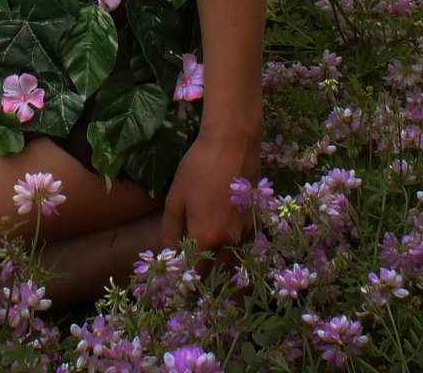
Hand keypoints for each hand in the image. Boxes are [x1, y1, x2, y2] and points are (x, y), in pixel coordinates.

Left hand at [158, 127, 260, 265]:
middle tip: (191, 268)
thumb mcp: (175, 199)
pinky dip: (235, 249)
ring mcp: (247, 232)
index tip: (177, 275)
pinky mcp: (256, 219)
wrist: (233, 143)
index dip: (185, 277)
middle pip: (217, 271)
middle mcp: (230, 241)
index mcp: (207, 238)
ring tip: (207, 258)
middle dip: (204, 274)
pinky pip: (245, 245)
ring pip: (234, 261)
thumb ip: (169, 232)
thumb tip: (166, 254)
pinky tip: (225, 239)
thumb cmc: (199, 168)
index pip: (196, 273)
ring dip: (221, 265)